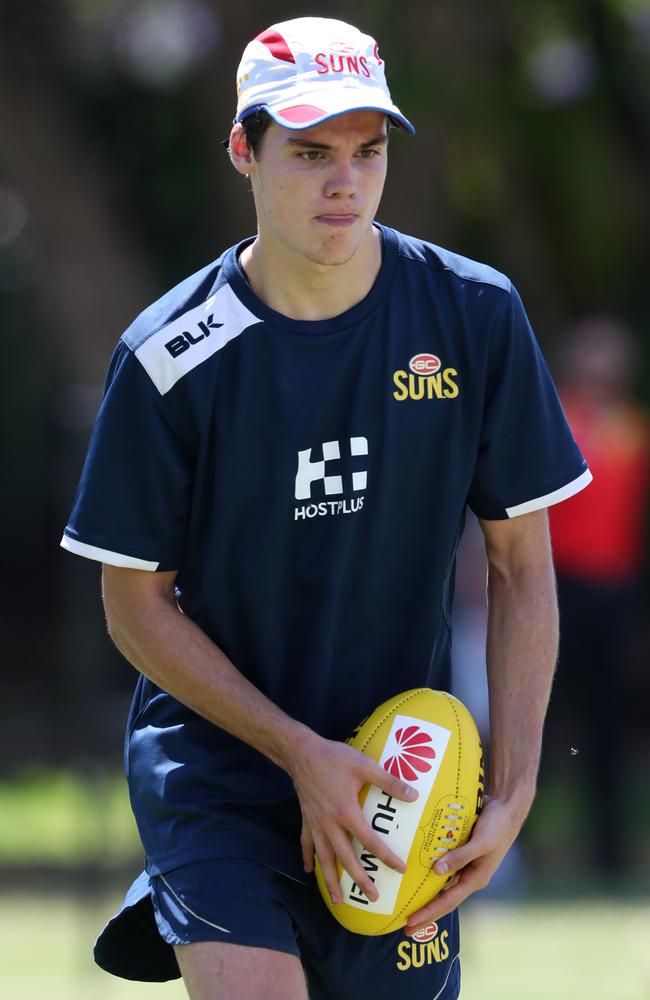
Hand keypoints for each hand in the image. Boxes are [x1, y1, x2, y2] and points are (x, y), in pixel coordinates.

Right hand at [288, 730, 417, 904]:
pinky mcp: (306, 819)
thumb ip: (389, 781)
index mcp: (347, 813)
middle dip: (360, 880)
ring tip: (338, 900)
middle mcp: (330, 824)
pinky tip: (308, 871)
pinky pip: (306, 844)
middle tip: (373, 897)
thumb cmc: (333, 758)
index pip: (370, 842)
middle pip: (346, 859)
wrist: (301, 753)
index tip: (400, 870)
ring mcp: (316, 824)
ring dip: (331, 881)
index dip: (386, 857)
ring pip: (324, 859)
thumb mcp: (364, 766)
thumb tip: (414, 795)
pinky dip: (308, 858)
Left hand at [404, 794, 528, 934]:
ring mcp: (466, 865)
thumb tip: (437, 871)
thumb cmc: (498, 826)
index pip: (447, 902)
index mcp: (476, 879)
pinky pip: (443, 865)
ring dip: (425, 893)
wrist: (507, 807)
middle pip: (443, 899)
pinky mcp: (461, 852)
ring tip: (406, 901)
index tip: (410, 924)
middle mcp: (469, 875)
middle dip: (425, 913)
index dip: (428, 913)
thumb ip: (461, 856)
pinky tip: (416, 869)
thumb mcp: (482, 842)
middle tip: (403, 926)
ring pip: (442, 883)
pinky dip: (429, 870)